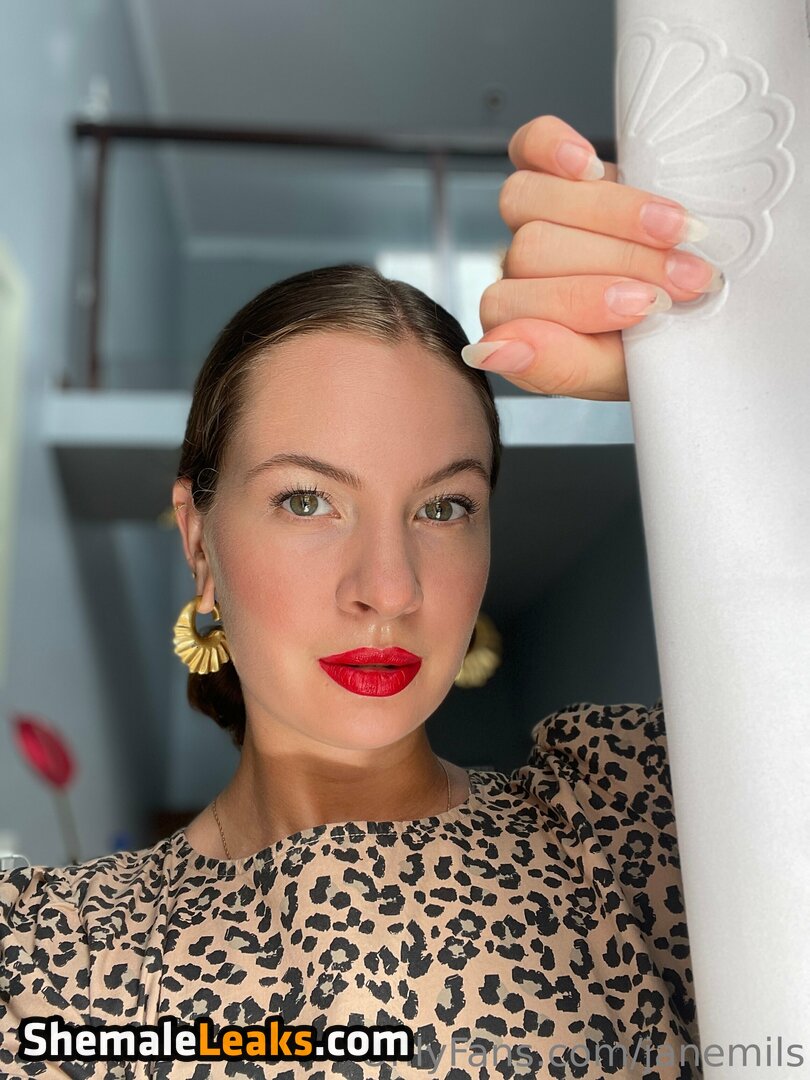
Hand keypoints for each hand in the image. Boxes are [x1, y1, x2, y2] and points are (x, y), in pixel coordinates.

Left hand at [464, 116, 723, 400]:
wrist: (692, 311)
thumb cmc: (655, 349)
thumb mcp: (617, 374)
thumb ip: (556, 366)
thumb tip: (491, 351)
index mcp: (517, 327)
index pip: (510, 308)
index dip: (580, 302)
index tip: (650, 307)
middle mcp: (516, 272)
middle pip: (532, 249)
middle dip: (620, 262)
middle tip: (687, 279)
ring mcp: (532, 217)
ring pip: (531, 199)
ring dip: (614, 213)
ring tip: (680, 231)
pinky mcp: (554, 170)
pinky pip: (529, 145)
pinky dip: (553, 146)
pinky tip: (589, 163)